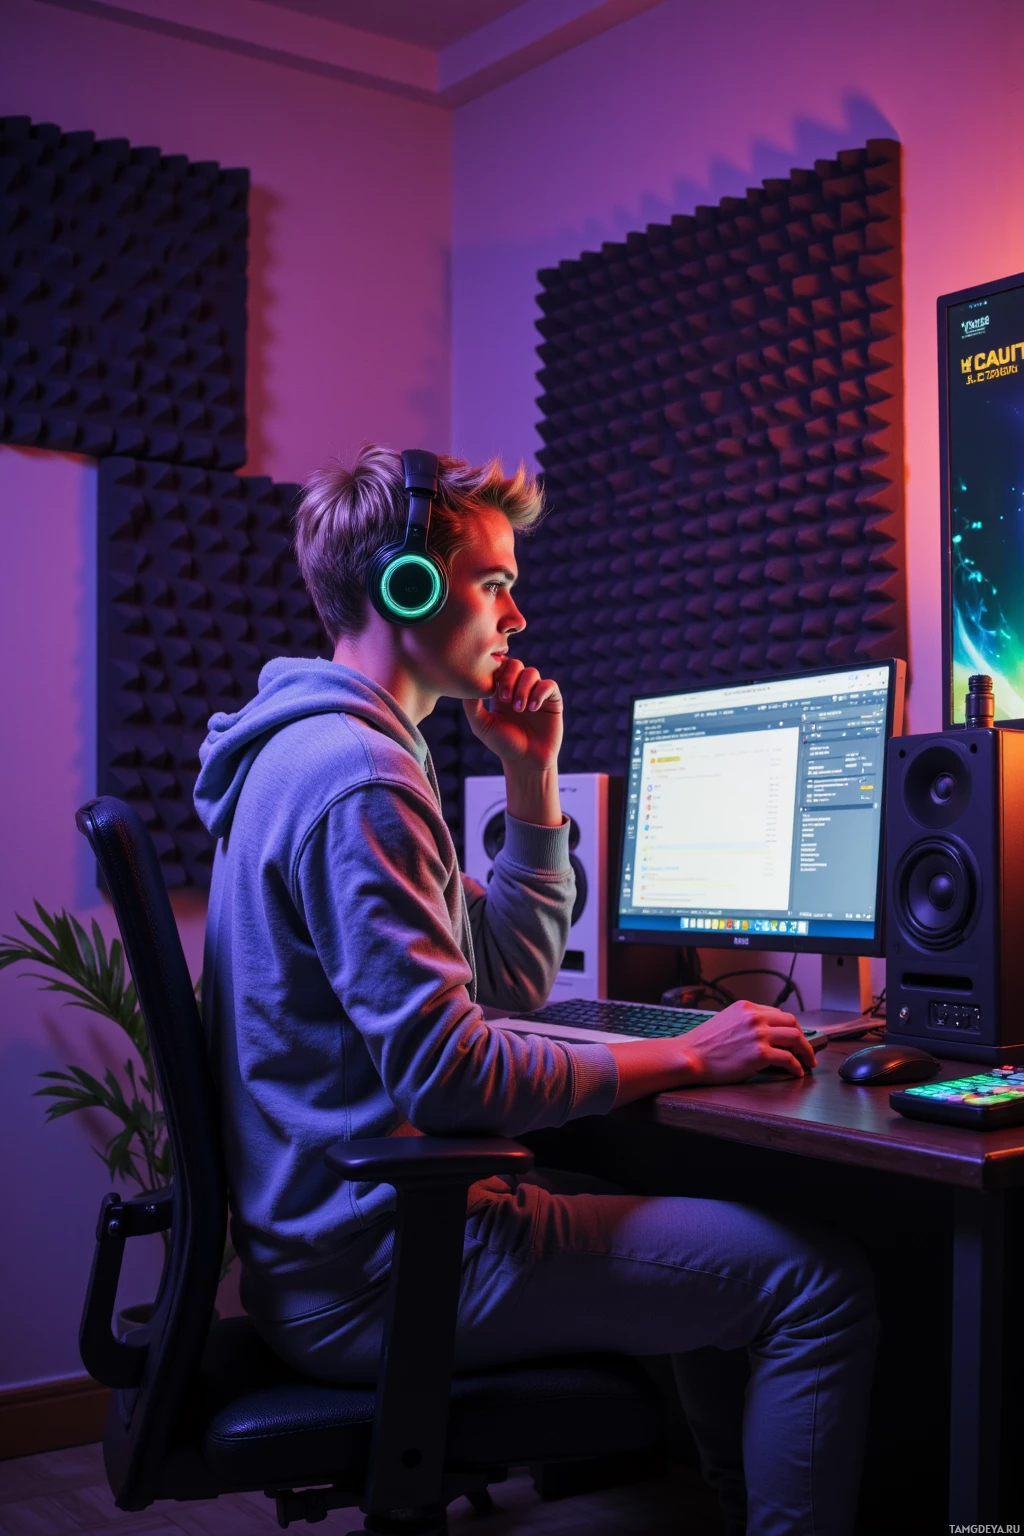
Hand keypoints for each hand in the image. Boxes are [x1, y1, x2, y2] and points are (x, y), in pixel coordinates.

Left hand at [463, 656, 563, 773]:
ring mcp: (537, 693)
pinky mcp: (553, 701)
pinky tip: (532, 708)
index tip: (491, 685)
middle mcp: (520, 688)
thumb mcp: (482, 726)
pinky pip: (549, 685)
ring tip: (518, 708)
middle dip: (509, 678)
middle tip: (504, 698)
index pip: (499, 666)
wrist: (526, 762)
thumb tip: (467, 685)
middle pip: (515, 664)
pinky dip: (539, 693)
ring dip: (523, 688)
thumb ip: (472, 706)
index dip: (496, 669)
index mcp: (501, 690)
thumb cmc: (502, 745)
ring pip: (532, 673)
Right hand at [684, 999, 814, 1082]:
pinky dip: (796, 1066)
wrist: (690, 1056)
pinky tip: (796, 1071)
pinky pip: (788, 1059)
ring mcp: (759, 1034)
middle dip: (803, 1038)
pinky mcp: (760, 1054)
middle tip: (806, 1050)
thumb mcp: (726, 1021)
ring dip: (805, 1051)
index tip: (795, 1037)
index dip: (790, 1028)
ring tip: (807, 1061)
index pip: (778, 1014)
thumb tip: (764, 1033)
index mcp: (747, 1007)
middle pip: (792, 1023)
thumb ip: (746, 1022)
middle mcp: (755, 1017)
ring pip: (795, 1038)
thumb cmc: (703, 1044)